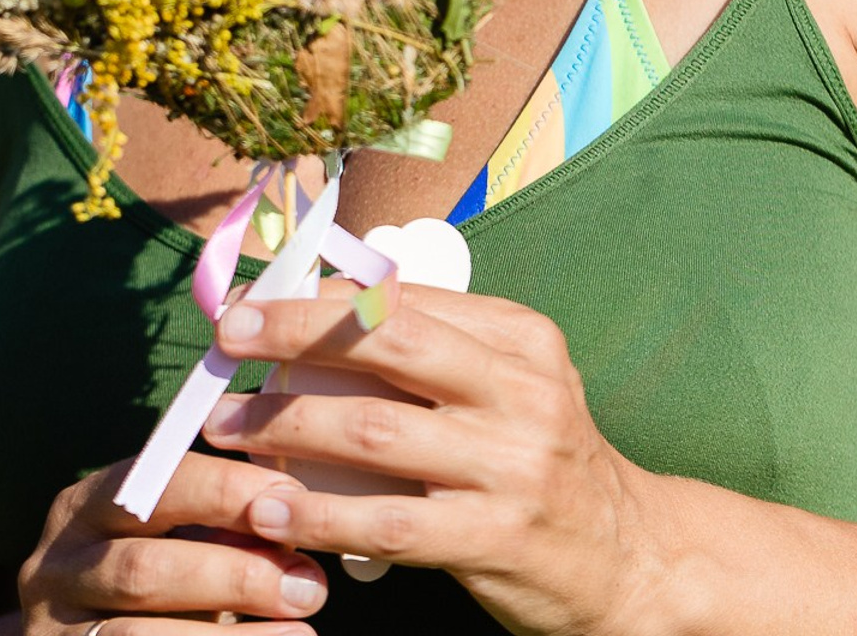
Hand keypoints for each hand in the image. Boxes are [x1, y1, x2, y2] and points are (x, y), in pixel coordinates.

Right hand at [18, 451, 328, 633]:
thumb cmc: (152, 579)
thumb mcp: (169, 538)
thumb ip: (214, 525)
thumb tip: (295, 516)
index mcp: (85, 507)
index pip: (155, 484)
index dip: (226, 490)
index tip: (293, 497)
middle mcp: (57, 567)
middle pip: (146, 567)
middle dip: (235, 573)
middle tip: (309, 584)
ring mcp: (54, 632)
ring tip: (302, 632)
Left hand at [201, 279, 663, 634]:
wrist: (631, 559)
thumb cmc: (543, 459)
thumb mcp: (511, 385)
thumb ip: (435, 348)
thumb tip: (322, 306)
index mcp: (520, 336)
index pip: (403, 298)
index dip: (317, 297)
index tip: (252, 299)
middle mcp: (520, 389)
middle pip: (386, 343)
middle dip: (293, 332)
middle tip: (226, 336)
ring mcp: (510, 464)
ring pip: (374, 431)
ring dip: (286, 426)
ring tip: (226, 427)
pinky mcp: (495, 536)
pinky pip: (387, 522)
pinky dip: (318, 514)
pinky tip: (268, 511)